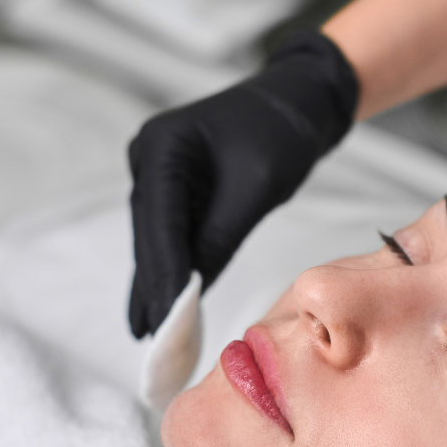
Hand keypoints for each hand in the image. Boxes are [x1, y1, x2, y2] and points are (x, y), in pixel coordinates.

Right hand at [127, 31, 357, 336]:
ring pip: (157, 240)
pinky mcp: (175, 185)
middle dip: (155, 290)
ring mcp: (158, 171)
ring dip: (159, 285)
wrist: (297, 100)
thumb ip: (219, 236)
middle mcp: (149, 157)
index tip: (164, 325)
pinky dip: (175, 268)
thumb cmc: (283, 132)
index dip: (161, 280)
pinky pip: (172, 234)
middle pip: (150, 236)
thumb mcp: (255, 188)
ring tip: (157, 337)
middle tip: (156, 346)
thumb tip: (191, 289)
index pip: (159, 226)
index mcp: (162, 147)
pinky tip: (168, 306)